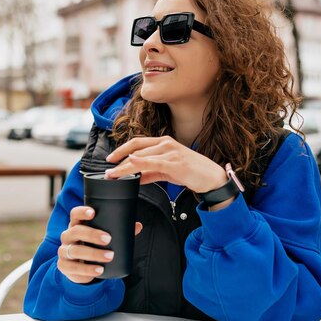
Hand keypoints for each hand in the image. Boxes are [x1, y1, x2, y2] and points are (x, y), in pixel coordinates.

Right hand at [58, 206, 142, 283]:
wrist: (81, 267)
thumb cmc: (94, 246)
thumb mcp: (103, 237)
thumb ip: (120, 231)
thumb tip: (137, 225)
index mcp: (76, 225)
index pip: (75, 214)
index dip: (82, 212)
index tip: (93, 212)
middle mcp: (68, 236)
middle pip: (76, 231)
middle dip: (92, 234)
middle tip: (108, 239)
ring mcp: (64, 251)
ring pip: (75, 250)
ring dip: (93, 254)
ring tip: (109, 256)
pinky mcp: (64, 266)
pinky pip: (73, 268)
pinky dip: (87, 270)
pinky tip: (99, 270)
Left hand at [104, 136, 226, 193]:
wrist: (211, 178)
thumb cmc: (191, 172)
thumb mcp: (167, 171)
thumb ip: (151, 172)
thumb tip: (134, 177)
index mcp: (164, 142)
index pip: (138, 143)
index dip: (122, 149)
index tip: (110, 159)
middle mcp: (166, 144)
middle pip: (136, 150)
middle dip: (119, 159)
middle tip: (108, 170)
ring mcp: (171, 152)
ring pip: (142, 157)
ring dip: (125, 166)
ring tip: (114, 174)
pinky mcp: (175, 163)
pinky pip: (154, 163)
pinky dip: (141, 163)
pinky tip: (131, 165)